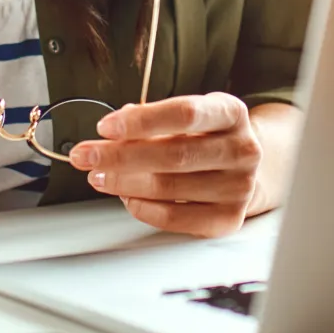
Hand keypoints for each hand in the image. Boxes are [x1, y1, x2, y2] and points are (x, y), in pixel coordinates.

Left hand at [68, 93, 263, 237]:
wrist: (246, 169)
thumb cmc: (207, 138)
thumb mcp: (190, 117)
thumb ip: (153, 120)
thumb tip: (113, 132)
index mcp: (231, 113)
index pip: (185, 114)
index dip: (141, 120)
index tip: (105, 127)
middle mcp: (242, 149)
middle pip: (173, 154)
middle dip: (120, 156)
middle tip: (86, 155)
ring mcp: (239, 187)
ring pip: (169, 187)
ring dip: (123, 182)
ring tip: (98, 176)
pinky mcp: (228, 219)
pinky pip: (175, 217)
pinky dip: (142, 207)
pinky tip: (125, 196)